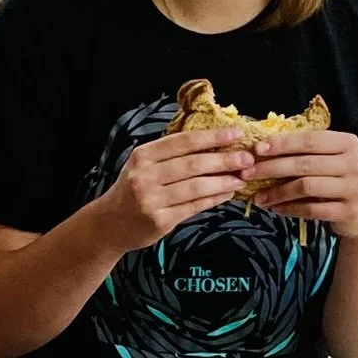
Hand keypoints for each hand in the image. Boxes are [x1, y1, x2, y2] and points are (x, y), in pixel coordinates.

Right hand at [96, 124, 256, 253]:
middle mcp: (145, 176)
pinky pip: (194, 207)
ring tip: (242, 178)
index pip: (183, 142)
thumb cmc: (133, 190)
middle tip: (247, 158)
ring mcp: (152, 200)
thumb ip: (172, 155)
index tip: (236, 133)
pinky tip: (227, 193)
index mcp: (144, 156)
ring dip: (223, 181)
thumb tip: (215, 144)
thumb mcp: (144, 165)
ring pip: (196, 186)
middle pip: (193, 164)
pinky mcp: (160, 221)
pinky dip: (214, 198)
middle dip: (224, 160)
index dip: (212, 137)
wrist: (110, 224)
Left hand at [241, 128, 357, 240]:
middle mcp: (354, 163)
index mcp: (348, 143)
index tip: (257, 149)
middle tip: (248, 173)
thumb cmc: (339, 179)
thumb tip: (264, 148)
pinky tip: (274, 208)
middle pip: (305, 163)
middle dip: (272, 168)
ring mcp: (353, 188)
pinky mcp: (347, 211)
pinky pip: (311, 209)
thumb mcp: (331, 159)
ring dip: (277, 192)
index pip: (310, 140)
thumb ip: (307, 151)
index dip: (282, 144)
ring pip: (306, 187)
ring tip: (257, 196)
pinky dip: (289, 209)